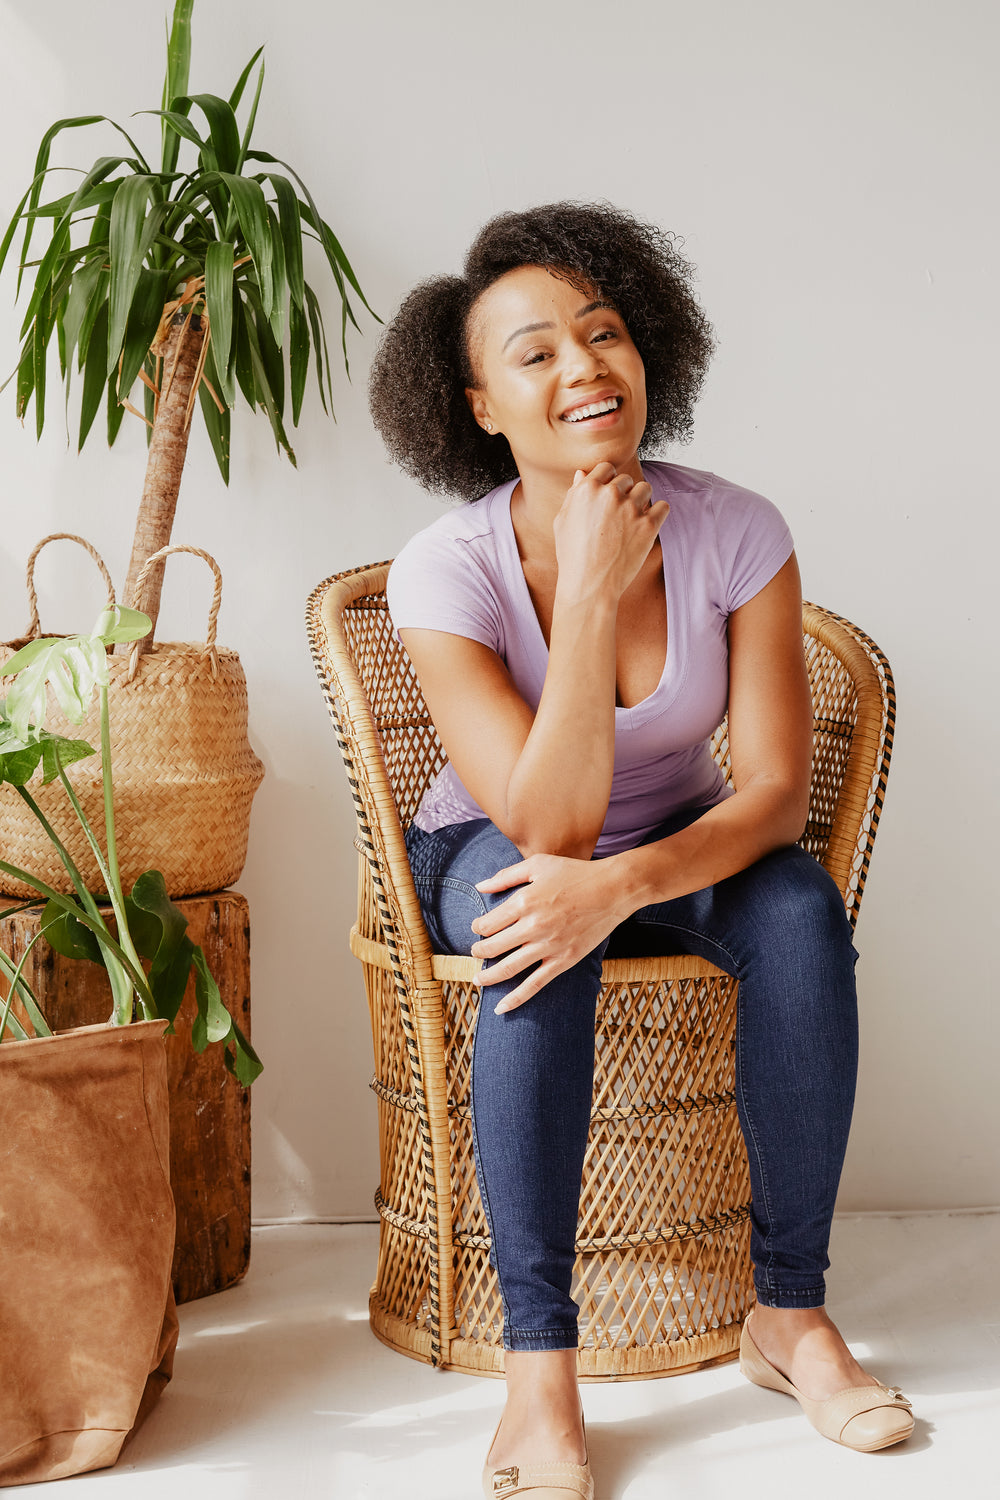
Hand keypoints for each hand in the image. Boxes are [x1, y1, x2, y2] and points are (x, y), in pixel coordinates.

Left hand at [470, 852, 627, 1012]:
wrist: (613, 889)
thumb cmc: (575, 873)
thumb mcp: (538, 865)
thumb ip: (506, 876)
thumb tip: (479, 886)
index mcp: (524, 902)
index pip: (487, 924)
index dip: (477, 928)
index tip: (478, 928)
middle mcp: (533, 926)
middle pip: (493, 947)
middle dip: (478, 952)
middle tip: (475, 952)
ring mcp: (549, 946)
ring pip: (508, 969)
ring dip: (488, 977)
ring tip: (478, 979)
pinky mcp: (564, 960)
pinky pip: (535, 985)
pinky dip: (516, 999)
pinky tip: (501, 1008)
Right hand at [553, 462, 668, 606]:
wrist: (589, 586)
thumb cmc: (572, 556)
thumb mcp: (562, 522)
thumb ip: (574, 495)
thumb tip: (582, 474)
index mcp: (587, 489)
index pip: (606, 468)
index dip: (608, 480)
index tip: (608, 496)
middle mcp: (610, 494)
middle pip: (626, 479)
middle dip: (624, 493)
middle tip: (618, 515)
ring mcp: (631, 509)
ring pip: (646, 488)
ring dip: (641, 500)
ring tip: (632, 520)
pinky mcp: (648, 525)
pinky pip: (663, 507)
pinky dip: (658, 513)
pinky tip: (648, 524)